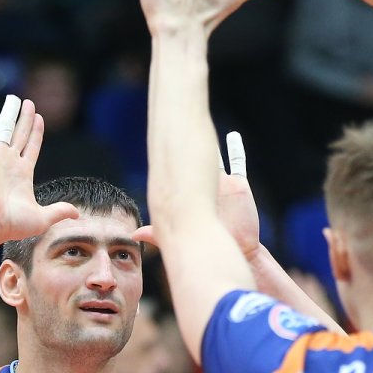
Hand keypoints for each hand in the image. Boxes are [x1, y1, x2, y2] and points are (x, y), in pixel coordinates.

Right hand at [0, 95, 78, 245]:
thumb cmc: (13, 224)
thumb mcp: (42, 218)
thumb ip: (59, 211)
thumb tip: (77, 213)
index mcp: (23, 173)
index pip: (32, 146)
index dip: (36, 132)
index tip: (39, 117)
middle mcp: (10, 162)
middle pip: (20, 133)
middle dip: (25, 118)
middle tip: (28, 102)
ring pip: (3, 129)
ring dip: (9, 114)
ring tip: (14, 99)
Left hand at [133, 130, 260, 256]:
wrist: (232, 254)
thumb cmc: (204, 249)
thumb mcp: (177, 237)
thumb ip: (157, 234)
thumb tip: (133, 235)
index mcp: (186, 195)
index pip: (175, 170)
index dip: (169, 155)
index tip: (159, 136)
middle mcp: (202, 186)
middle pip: (193, 157)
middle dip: (186, 140)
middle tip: (176, 118)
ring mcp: (221, 184)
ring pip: (214, 156)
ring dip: (209, 142)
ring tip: (201, 123)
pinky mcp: (239, 186)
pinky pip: (238, 162)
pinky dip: (236, 148)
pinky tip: (233, 136)